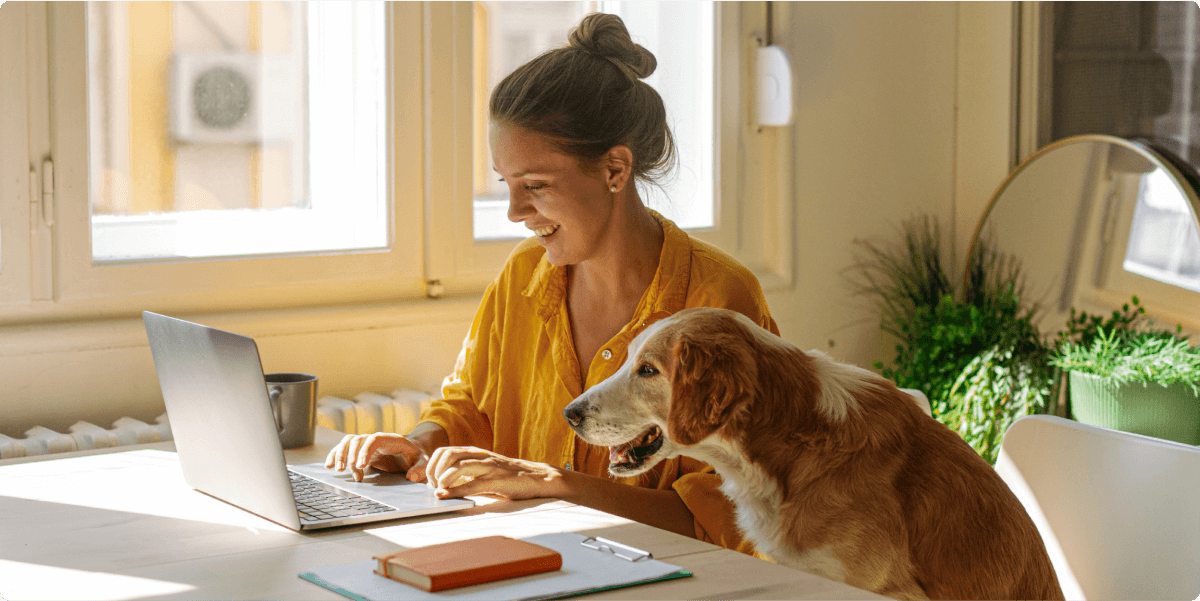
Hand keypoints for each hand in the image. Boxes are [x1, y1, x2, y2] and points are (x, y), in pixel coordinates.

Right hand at [324, 433, 428, 482]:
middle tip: (349, 472)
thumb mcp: (423, 460)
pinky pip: (344, 449)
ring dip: (340, 454)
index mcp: (390, 439)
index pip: (374, 439)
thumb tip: (411, 476)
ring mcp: (366, 444)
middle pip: (357, 440)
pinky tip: (329, 466)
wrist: (411, 451)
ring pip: (348, 442)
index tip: (362, 465)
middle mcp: (375, 439)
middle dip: (350, 454)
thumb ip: (420, 468)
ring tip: (337, 470)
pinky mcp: (360, 451)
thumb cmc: (417, 455)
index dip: (366, 450)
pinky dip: (335, 455)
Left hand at [425, 446, 568, 500]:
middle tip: (434, 486)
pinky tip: (447, 496)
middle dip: (434, 471)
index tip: (430, 481)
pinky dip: (455, 491)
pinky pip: (471, 484)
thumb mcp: (483, 470)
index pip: (443, 451)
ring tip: (441, 490)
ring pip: (457, 466)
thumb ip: (465, 473)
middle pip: (447, 454)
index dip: (431, 466)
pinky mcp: (497, 480)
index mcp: (474, 452)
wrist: (537, 477)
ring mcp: (488, 467)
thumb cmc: (508, 476)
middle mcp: (479, 456)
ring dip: (442, 479)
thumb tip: (442, 485)